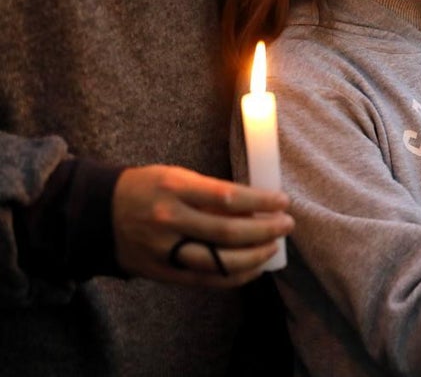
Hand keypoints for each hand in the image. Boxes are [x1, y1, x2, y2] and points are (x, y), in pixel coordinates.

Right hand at [113, 165, 292, 287]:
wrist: (98, 213)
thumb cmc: (147, 188)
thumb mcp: (177, 177)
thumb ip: (211, 192)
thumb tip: (256, 205)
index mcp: (174, 188)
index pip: (228, 197)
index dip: (261, 202)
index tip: (283, 202)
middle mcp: (169, 219)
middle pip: (228, 233)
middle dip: (265, 230)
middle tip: (286, 225)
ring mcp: (164, 249)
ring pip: (219, 261)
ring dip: (254, 257)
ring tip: (273, 247)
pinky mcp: (161, 271)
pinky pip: (205, 280)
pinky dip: (235, 277)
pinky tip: (254, 269)